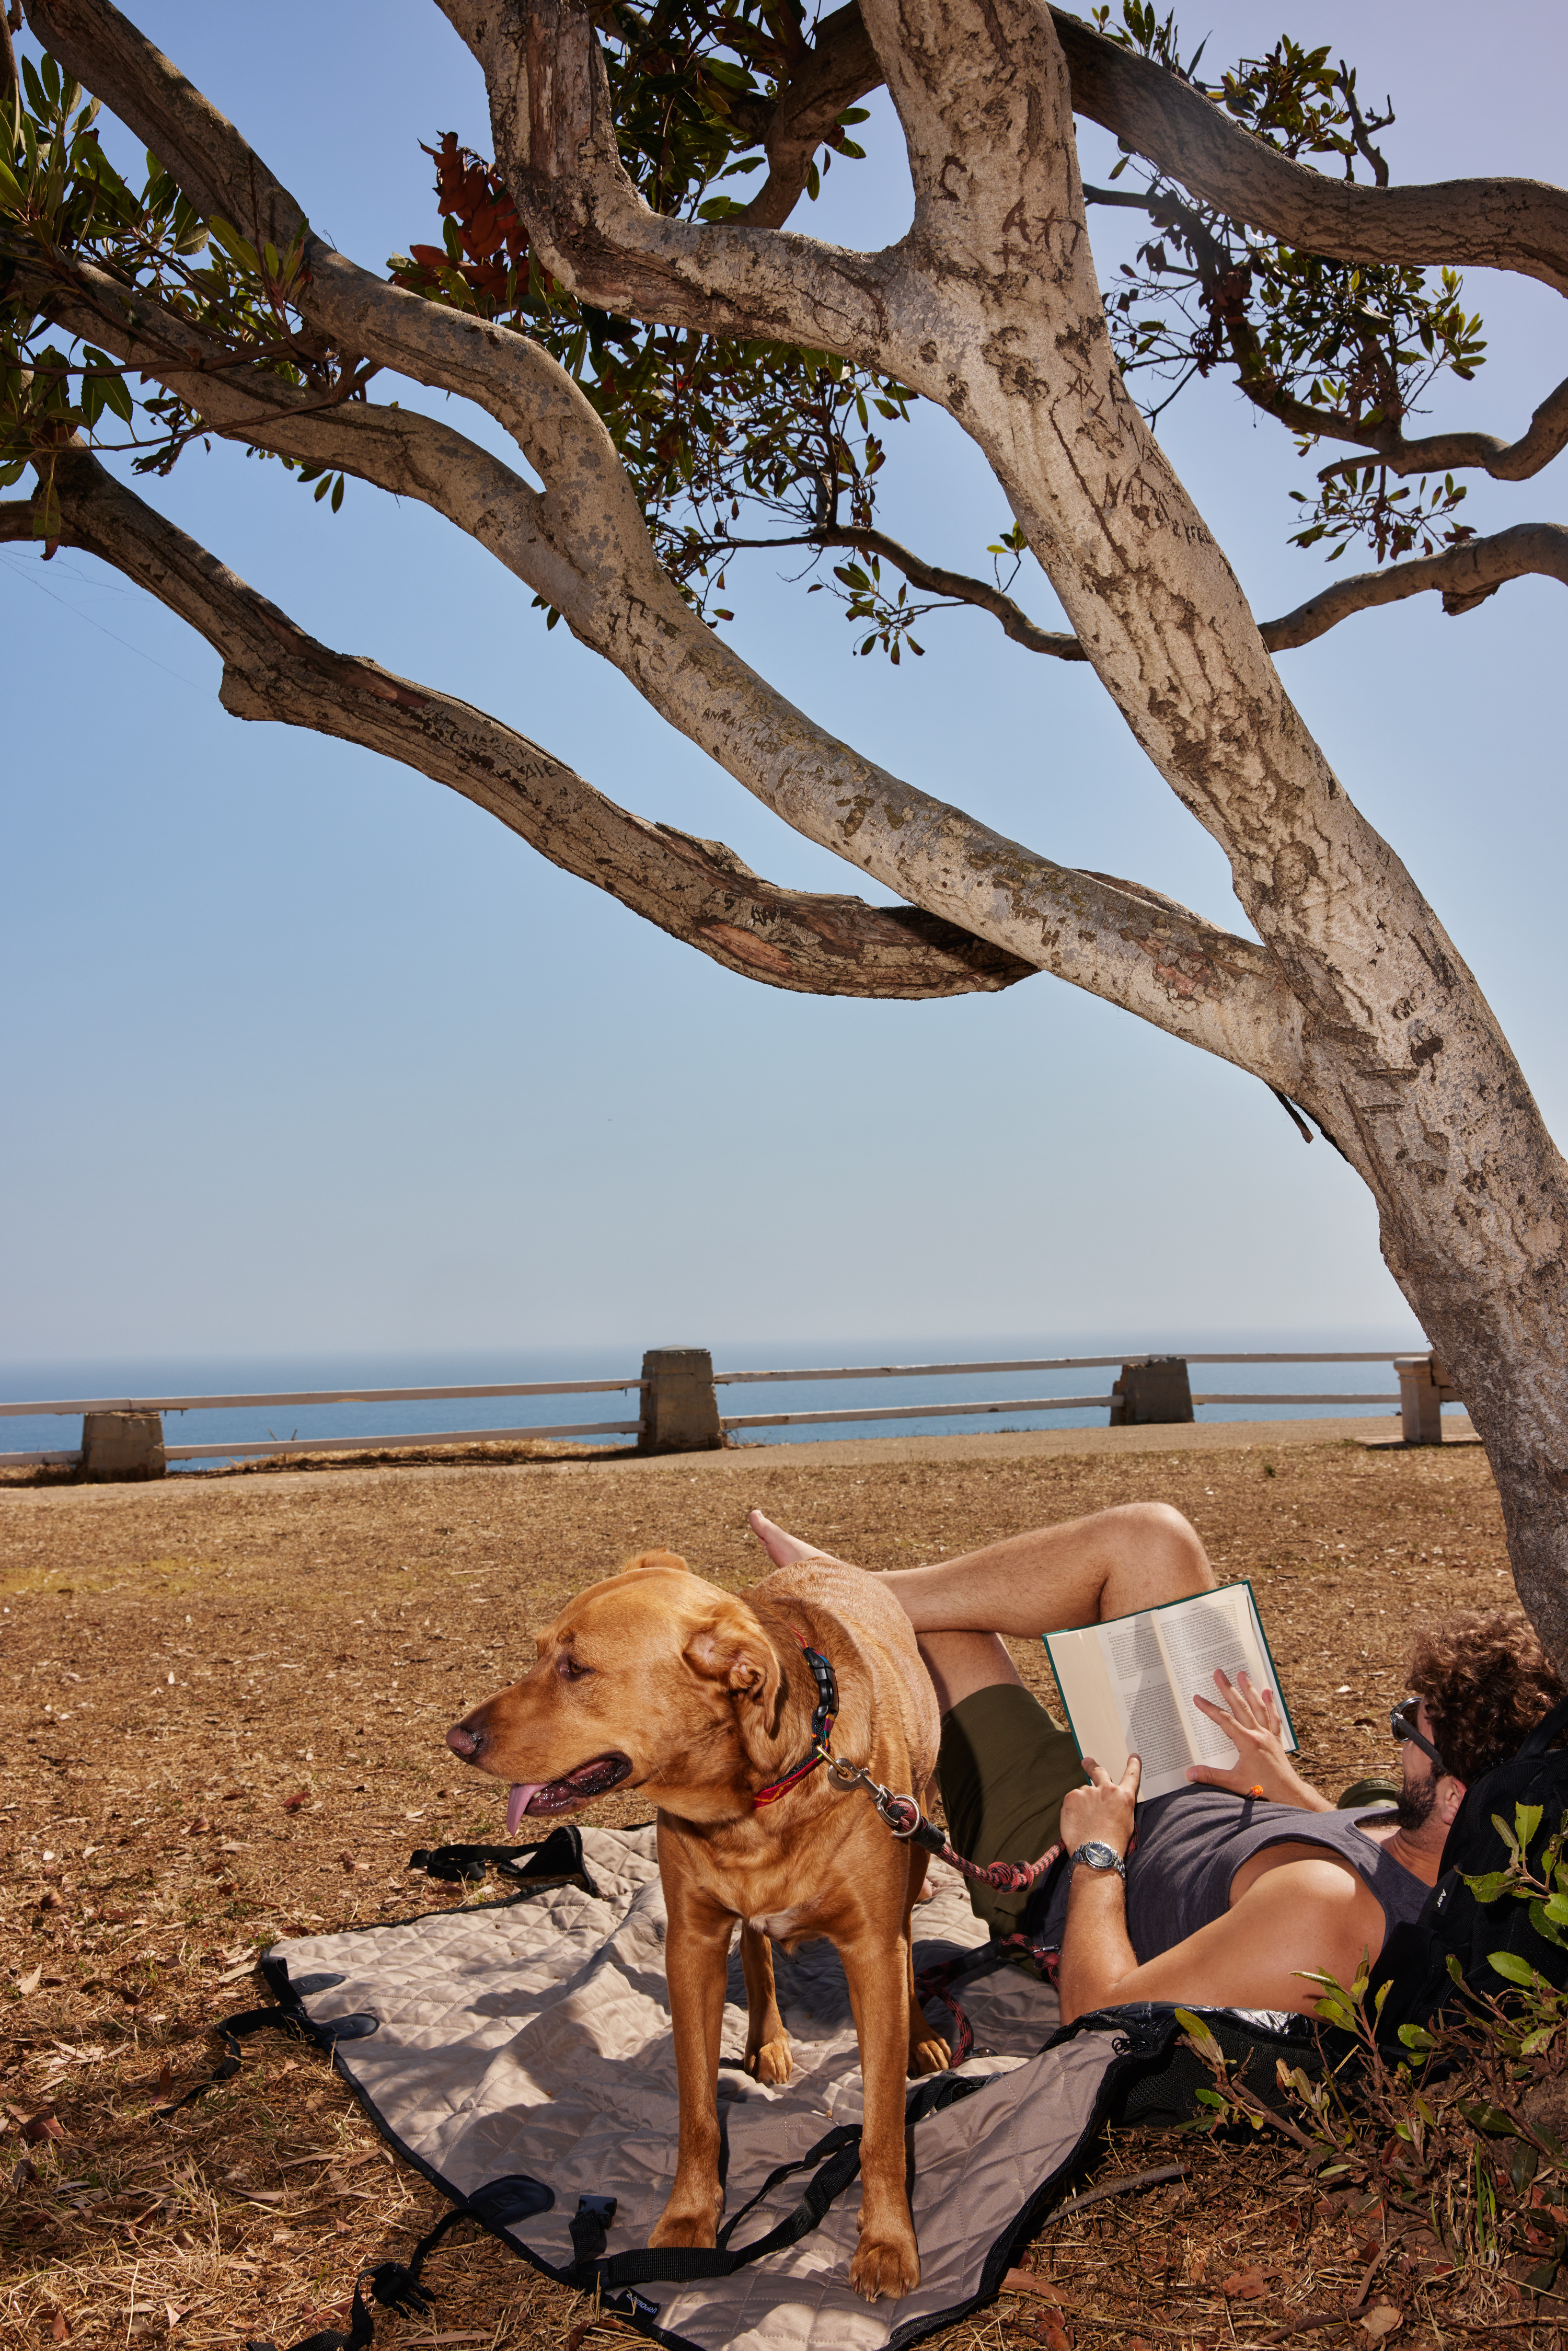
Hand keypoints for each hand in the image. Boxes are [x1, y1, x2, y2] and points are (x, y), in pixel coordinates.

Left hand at [1060, 1752, 1140, 1857]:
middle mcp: (1107, 1789)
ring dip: (1082, 1802)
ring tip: (1083, 1821)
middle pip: (1099, 1771)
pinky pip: (1072, 1800)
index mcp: (1123, 1796)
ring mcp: (1088, 1791)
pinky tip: (1076, 1821)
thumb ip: (1120, 1807)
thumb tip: (1113, 1804)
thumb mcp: (1127, 1823)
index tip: (1133, 1756)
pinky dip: (1072, 1808)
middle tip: (1086, 1762)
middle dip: (1092, 1766)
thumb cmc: (1114, 1843)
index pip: (1131, 1776)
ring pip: (1083, 1792)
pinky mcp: (1072, 1797)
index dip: (1133, 1765)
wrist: (1097, 1853)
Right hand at [1185, 1669, 1326, 1807]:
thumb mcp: (1233, 1783)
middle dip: (1228, 1689)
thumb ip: (1211, 1776)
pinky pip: (1273, 1718)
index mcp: (1247, 1743)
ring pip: (1258, 1707)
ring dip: (1249, 1690)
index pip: (1224, 1721)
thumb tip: (1189, 1773)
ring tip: (1242, 1674)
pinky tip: (1268, 1692)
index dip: (1210, 1708)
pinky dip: (1270, 1704)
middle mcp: (1259, 1735)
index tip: (1198, 1697)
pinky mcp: (1276, 1740)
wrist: (1288, 1794)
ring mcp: (1268, 1736)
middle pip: (1241, 1707)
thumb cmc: (1263, 1789)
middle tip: (1218, 1673)